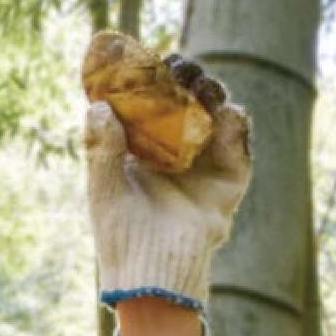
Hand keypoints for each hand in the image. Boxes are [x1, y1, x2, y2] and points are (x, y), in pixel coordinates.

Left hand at [85, 72, 251, 309]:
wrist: (153, 278)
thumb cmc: (122, 241)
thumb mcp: (105, 191)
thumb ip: (101, 149)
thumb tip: (96, 106)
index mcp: (142, 152)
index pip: (149, 104)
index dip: (148, 78)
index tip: (145, 56)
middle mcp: (175, 153)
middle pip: (185, 101)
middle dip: (184, 78)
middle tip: (178, 67)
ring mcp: (204, 164)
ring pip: (214, 114)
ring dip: (210, 92)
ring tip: (200, 84)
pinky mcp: (228, 180)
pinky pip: (238, 144)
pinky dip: (235, 124)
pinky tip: (226, 113)